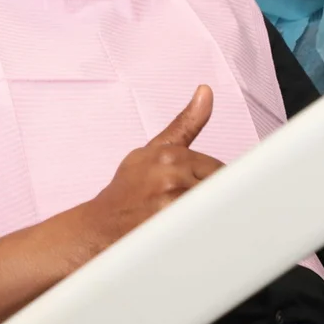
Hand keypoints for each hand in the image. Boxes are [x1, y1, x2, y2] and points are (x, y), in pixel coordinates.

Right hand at [83, 86, 221, 246]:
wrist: (102, 225)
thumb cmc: (130, 189)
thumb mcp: (154, 151)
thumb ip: (185, 124)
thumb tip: (206, 92)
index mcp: (169, 154)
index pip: (219, 169)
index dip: (213, 183)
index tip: (200, 191)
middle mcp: (171, 176)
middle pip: (221, 189)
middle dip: (213, 199)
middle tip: (191, 208)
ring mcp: (172, 204)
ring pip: (215, 209)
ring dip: (209, 216)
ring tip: (185, 220)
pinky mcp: (172, 229)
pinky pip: (206, 227)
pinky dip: (204, 230)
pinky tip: (186, 231)